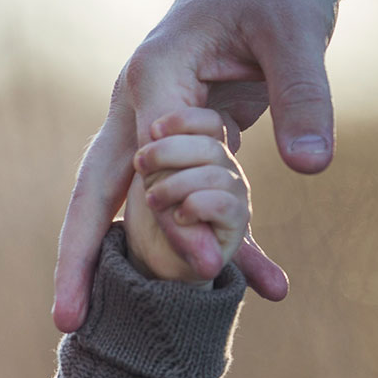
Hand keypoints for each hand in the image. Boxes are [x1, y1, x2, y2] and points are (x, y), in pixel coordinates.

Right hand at [54, 0, 337, 328]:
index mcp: (155, 75)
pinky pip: (188, 203)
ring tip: (120, 332)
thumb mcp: (298, 31)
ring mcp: (153, 131)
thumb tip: (314, 165)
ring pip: (128, 211)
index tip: (207, 263)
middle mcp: (139, 108)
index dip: (172, 214)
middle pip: (92, 195)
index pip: (149, 158)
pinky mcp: (185, 146)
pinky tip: (270, 284)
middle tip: (68, 321)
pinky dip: (223, 243)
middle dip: (79, 259)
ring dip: (138, 269)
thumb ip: (306, 94)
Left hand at [122, 108, 249, 283]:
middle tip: (140, 163)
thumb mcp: (149, 175)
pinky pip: (222, 202)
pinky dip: (194, 206)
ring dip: (174, 185)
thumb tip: (152, 125)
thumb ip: (156, 151)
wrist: (159, 257)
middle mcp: (227, 166)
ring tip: (153, 200)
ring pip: (213, 174)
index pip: (209, 121)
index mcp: (209, 148)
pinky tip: (178, 215)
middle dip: (167, 152)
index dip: (182, 120)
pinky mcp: (237, 219)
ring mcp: (235, 192)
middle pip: (208, 145)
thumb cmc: (155, 211)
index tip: (152, 129)